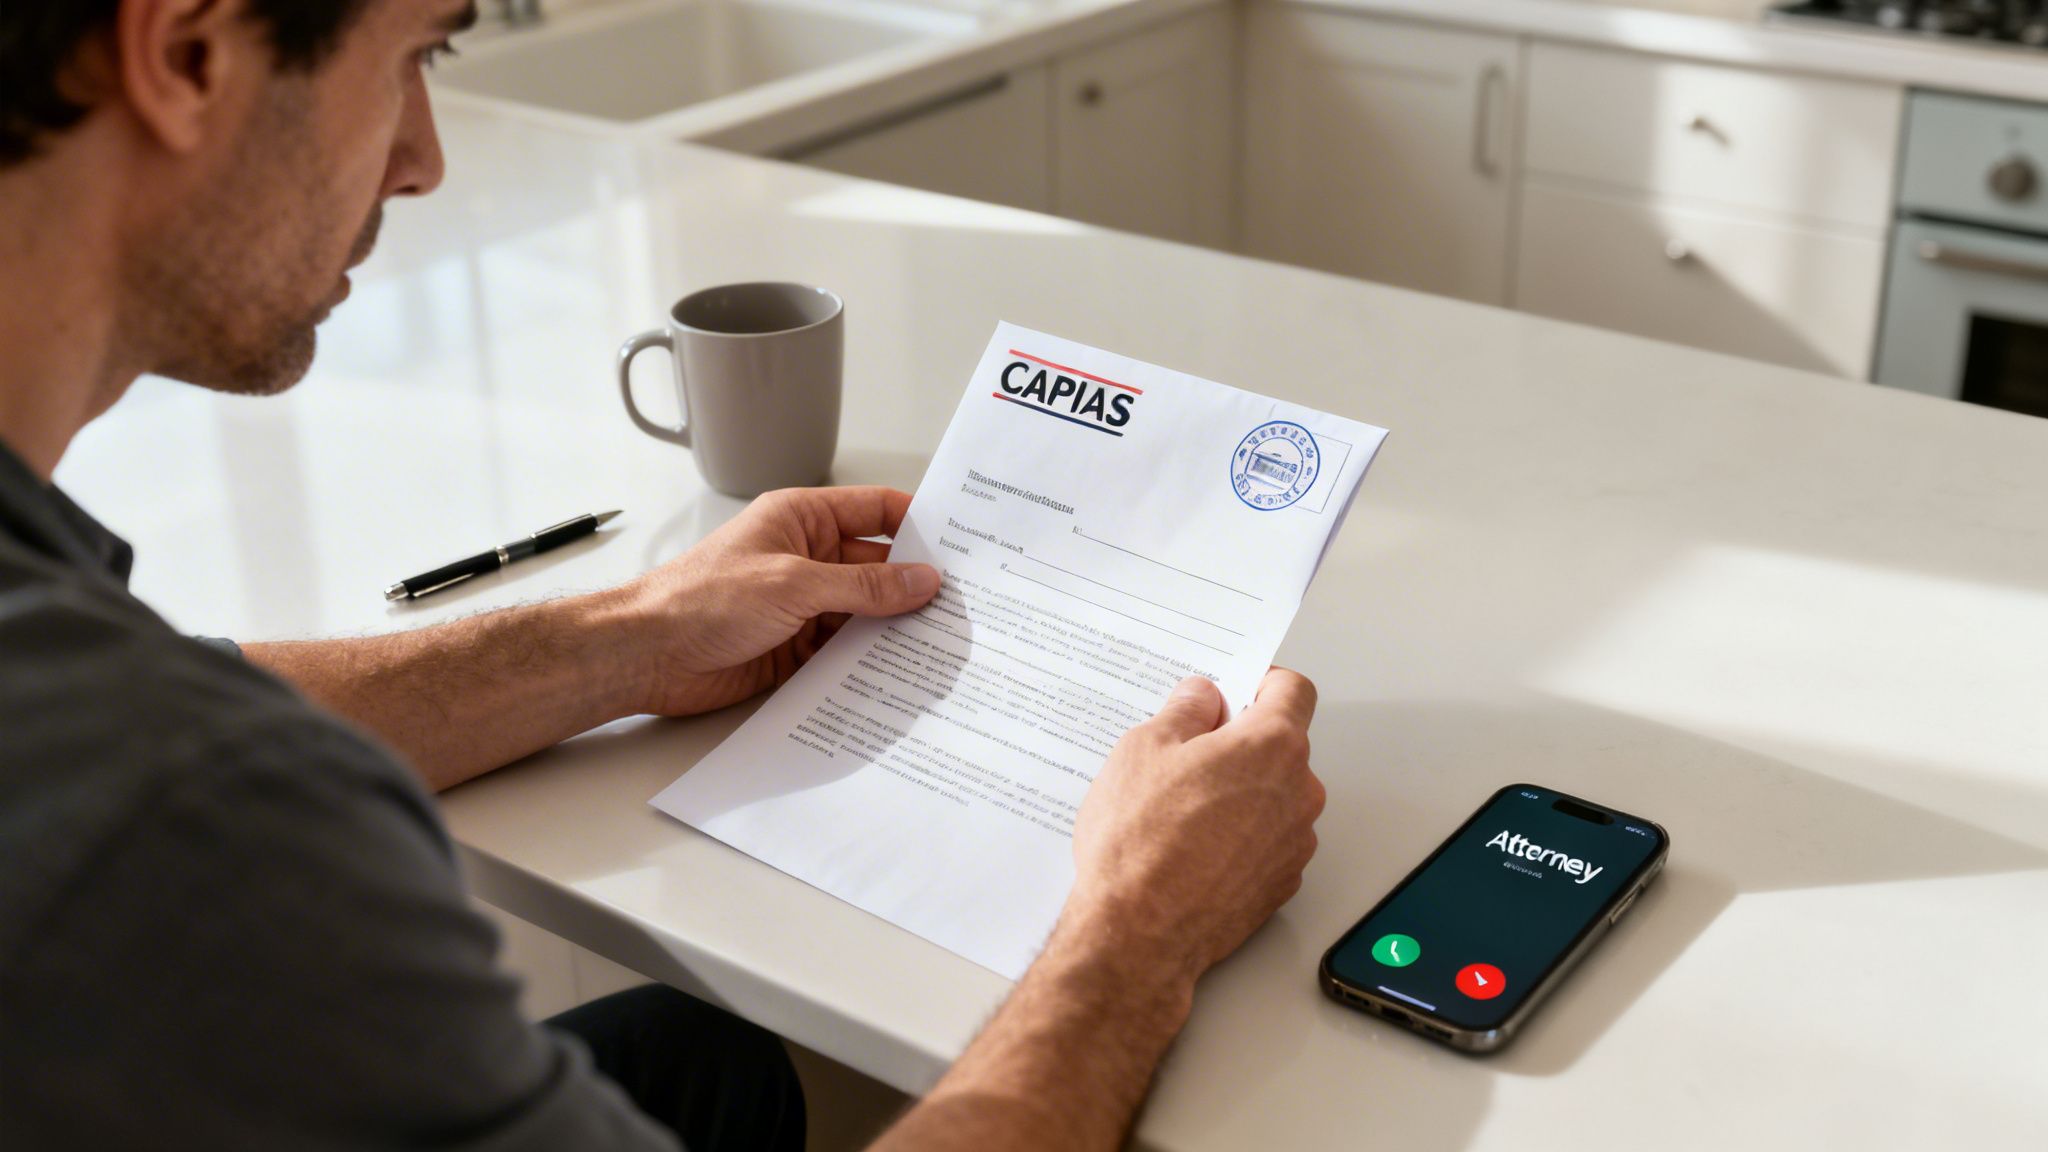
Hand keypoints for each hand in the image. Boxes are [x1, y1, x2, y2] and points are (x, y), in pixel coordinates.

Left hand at [614, 486, 940, 716]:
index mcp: (802, 519)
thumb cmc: (700, 599)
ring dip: (894, 628)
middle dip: (914, 584)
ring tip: (943, 643)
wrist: (646, 655)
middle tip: (964, 604)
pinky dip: (870, 661)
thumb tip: (921, 581)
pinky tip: (901, 673)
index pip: (875, 510)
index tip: (963, 544)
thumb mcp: (794, 584)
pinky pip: (845, 652)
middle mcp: (806, 558)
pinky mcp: (795, 649)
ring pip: (865, 613)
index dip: (919, 524)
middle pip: (877, 566)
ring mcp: (801, 605)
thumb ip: (863, 586)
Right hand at [1067, 670, 1322, 985]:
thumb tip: (1202, 698)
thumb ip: (1184, 711)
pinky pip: (1266, 841)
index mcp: (1271, 746)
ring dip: (1240, 793)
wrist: (1140, 934)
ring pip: (1273, 797)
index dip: (1261, 682)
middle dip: (1239, 743)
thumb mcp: (1143, 749)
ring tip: (1180, 812)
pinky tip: (1193, 849)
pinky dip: (1239, 837)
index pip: (1292, 690)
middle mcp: (1298, 792)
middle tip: (1185, 755)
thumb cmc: (1140, 842)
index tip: (1234, 690)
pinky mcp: (1281, 884)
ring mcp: (1294, 843)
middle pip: (1281, 746)